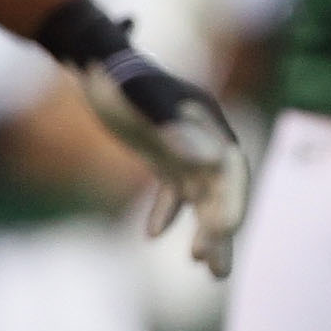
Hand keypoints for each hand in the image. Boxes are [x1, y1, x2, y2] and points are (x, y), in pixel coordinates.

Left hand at [66, 40, 250, 275]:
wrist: (97, 59)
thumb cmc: (119, 78)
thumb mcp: (142, 101)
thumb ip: (173, 128)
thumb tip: (208, 161)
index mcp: (207, 121)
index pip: (230, 167)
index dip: (232, 200)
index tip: (226, 233)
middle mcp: (203, 134)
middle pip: (221, 187)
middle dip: (222, 227)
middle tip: (216, 270)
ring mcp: (184, 145)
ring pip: (203, 193)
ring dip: (203, 227)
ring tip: (203, 267)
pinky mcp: (163, 153)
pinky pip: (174, 188)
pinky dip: (168, 211)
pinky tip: (152, 235)